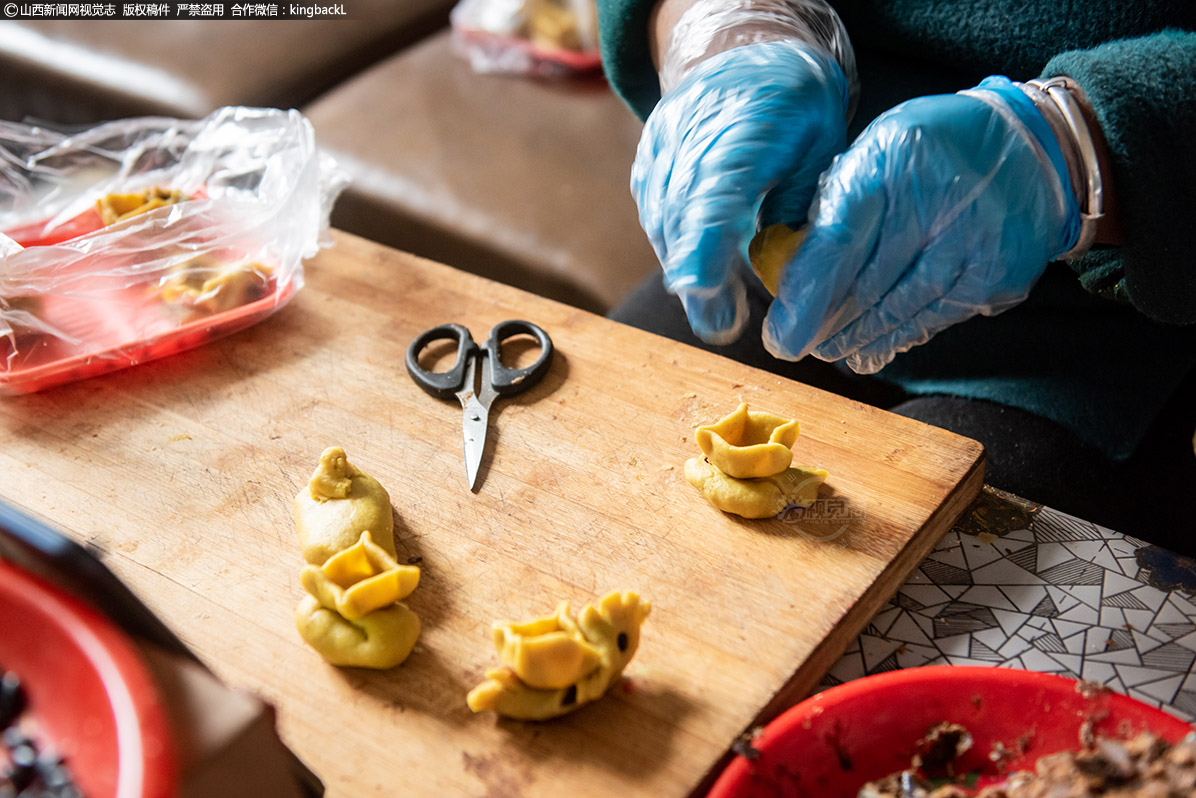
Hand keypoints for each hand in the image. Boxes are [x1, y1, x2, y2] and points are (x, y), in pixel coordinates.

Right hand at [632, 40, 849, 343]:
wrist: (749, 54)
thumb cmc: (798, 106)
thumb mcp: (821, 150)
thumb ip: (800, 208)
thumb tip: (789, 275)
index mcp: (747, 126)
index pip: (716, 192)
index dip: (705, 242)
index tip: (702, 287)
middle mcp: (691, 134)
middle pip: (682, 214)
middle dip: (697, 276)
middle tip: (720, 326)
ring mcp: (662, 146)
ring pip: (663, 217)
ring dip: (685, 266)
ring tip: (714, 310)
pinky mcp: (648, 159)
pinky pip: (654, 210)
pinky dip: (675, 244)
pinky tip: (697, 271)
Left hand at [763, 76, 1081, 371]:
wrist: (1033, 145)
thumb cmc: (937, 147)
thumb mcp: (878, 149)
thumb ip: (838, 201)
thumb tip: (795, 263)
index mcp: (890, 162)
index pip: (837, 241)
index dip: (806, 294)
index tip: (782, 331)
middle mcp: (934, 201)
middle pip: (868, 284)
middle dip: (826, 324)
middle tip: (798, 344)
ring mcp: (972, 241)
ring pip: (901, 308)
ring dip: (859, 338)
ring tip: (832, 351)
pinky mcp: (996, 273)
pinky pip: (937, 317)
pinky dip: (901, 337)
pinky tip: (873, 351)